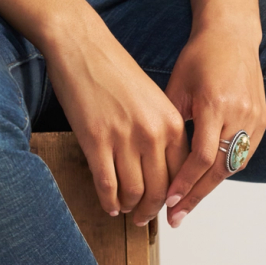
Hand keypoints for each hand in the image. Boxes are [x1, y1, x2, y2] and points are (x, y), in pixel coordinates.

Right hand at [45, 16, 189, 224]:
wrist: (83, 46)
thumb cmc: (118, 72)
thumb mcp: (156, 102)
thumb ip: (165, 133)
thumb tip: (168, 170)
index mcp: (173, 125)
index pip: (182, 174)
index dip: (176, 197)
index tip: (169, 208)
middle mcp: (153, 134)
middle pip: (160, 189)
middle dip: (152, 210)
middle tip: (144, 218)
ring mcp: (124, 139)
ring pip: (134, 192)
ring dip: (130, 208)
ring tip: (125, 212)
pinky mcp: (95, 141)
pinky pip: (107, 185)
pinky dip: (109, 201)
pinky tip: (108, 206)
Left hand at [162, 0, 265, 226]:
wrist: (233, 36)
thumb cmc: (201, 56)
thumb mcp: (177, 86)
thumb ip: (172, 123)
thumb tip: (158, 160)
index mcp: (215, 105)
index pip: (200, 157)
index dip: (184, 183)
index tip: (168, 201)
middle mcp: (239, 114)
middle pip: (218, 169)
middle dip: (195, 196)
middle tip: (177, 217)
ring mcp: (254, 119)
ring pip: (232, 166)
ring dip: (209, 186)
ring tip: (188, 204)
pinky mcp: (262, 121)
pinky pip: (243, 155)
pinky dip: (224, 169)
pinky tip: (206, 181)